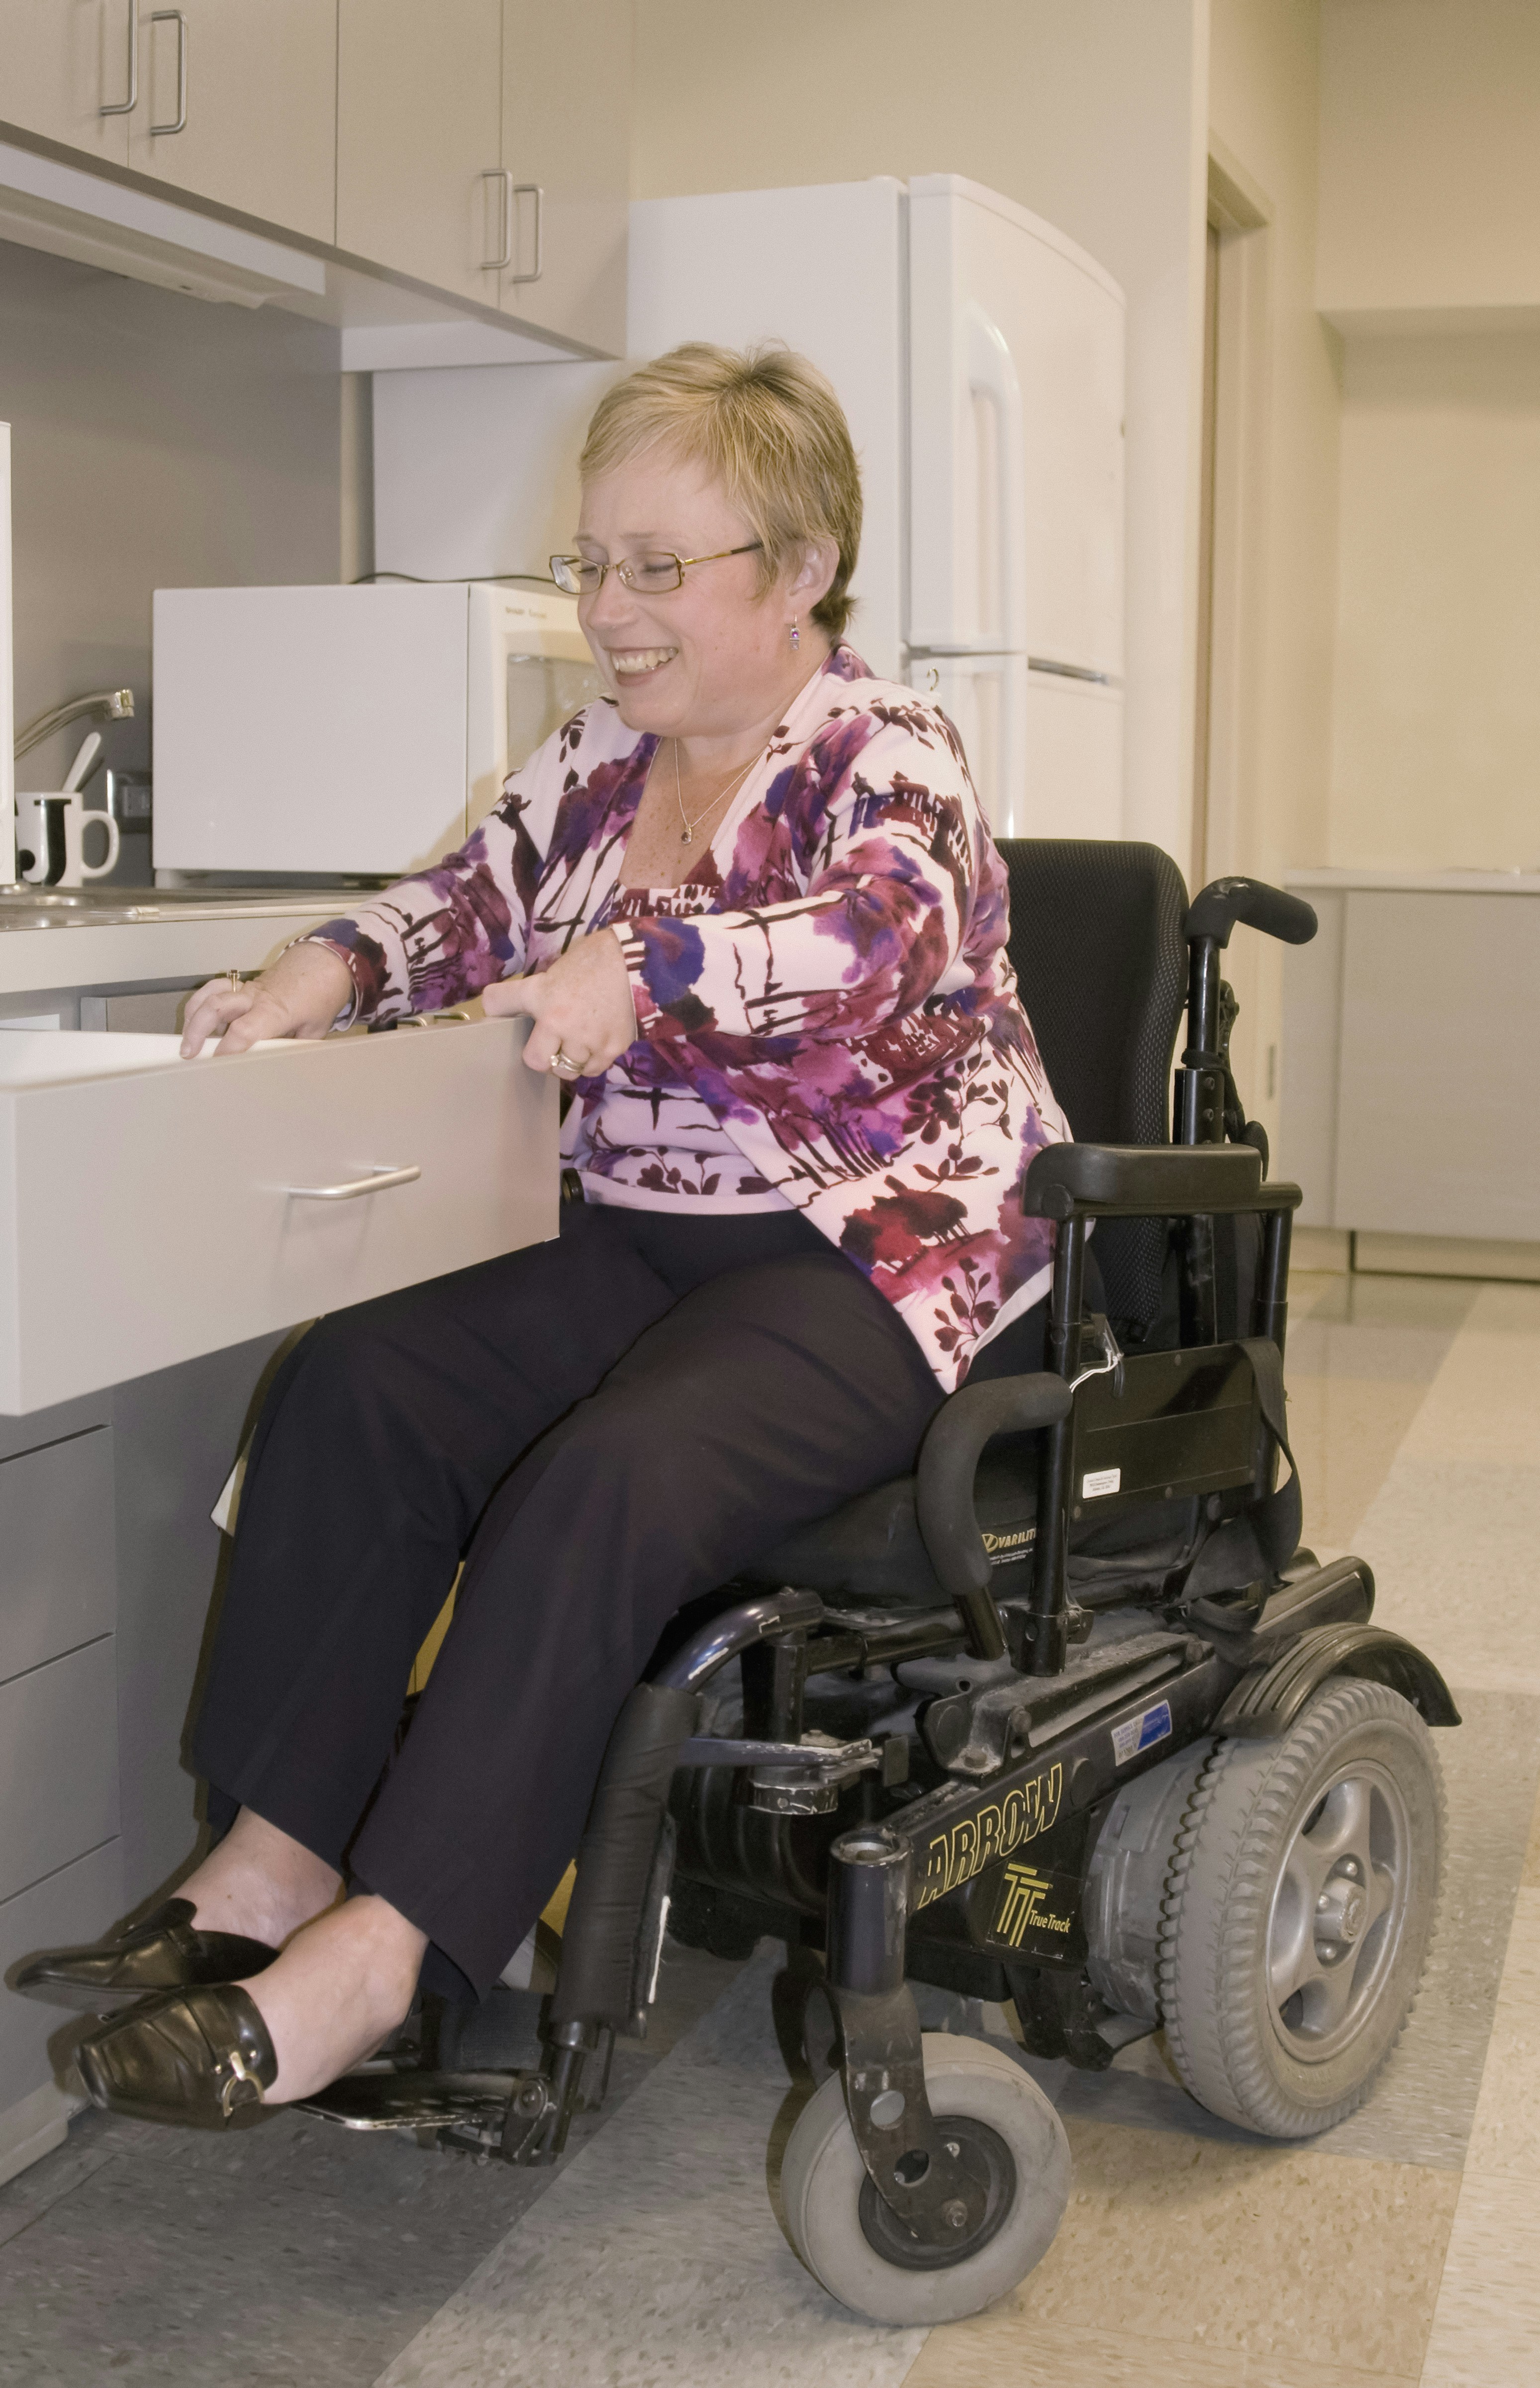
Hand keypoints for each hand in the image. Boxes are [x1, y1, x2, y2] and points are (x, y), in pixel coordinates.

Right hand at [180, 942, 355, 1057]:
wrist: (322, 963)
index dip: (228, 1049)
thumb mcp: (314, 1029)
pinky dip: (200, 1004)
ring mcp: (246, 989)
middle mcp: (255, 998)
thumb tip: (279, 1069)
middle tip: (188, 1054)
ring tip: (186, 1041)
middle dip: (196, 1030)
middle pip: (216, 1007)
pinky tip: (197, 1022)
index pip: (244, 1030)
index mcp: (276, 1011)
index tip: (216, 1064)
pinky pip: (214, 989)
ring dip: (192, 1017)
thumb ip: (294, 1048)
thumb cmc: (320, 996)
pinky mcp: (241, 986)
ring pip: (209, 995)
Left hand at [484, 929, 636, 1076]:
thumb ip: (542, 991)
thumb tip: (529, 1007)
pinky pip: (592, 1069)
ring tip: (577, 1044)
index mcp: (540, 993)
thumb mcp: (559, 969)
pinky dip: (591, 1061)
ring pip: (565, 1071)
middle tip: (549, 1046)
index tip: (497, 1011)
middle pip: (534, 1061)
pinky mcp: (610, 1049)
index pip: (497, 1002)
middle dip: (541, 1057)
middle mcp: (558, 1021)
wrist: (639, 962)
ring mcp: (585, 1040)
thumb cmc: (597, 960)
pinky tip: (595, 1044)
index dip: (495, 1006)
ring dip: (568, 1061)